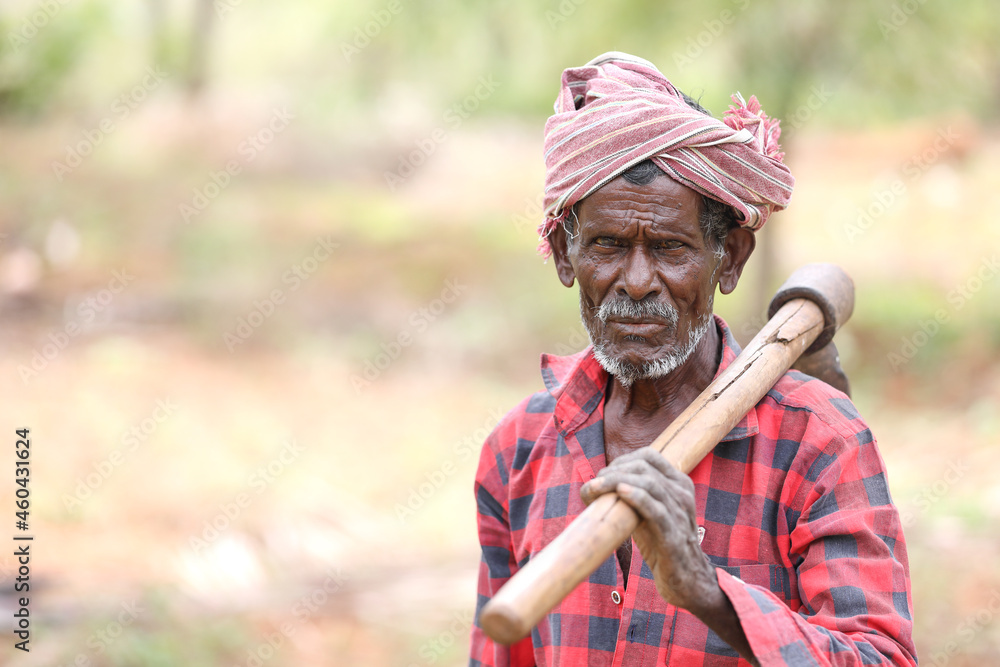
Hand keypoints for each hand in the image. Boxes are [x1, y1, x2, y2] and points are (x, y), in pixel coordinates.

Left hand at [580, 448, 718, 610]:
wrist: (686, 580)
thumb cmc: (662, 544)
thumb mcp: (648, 513)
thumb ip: (633, 495)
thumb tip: (597, 485)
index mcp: (679, 483)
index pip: (649, 456)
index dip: (622, 460)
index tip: (603, 474)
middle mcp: (682, 493)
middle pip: (644, 467)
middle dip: (614, 471)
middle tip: (595, 485)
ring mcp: (680, 513)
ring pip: (649, 484)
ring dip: (617, 481)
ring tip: (596, 487)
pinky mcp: (674, 535)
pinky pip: (656, 510)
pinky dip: (636, 497)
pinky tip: (620, 493)